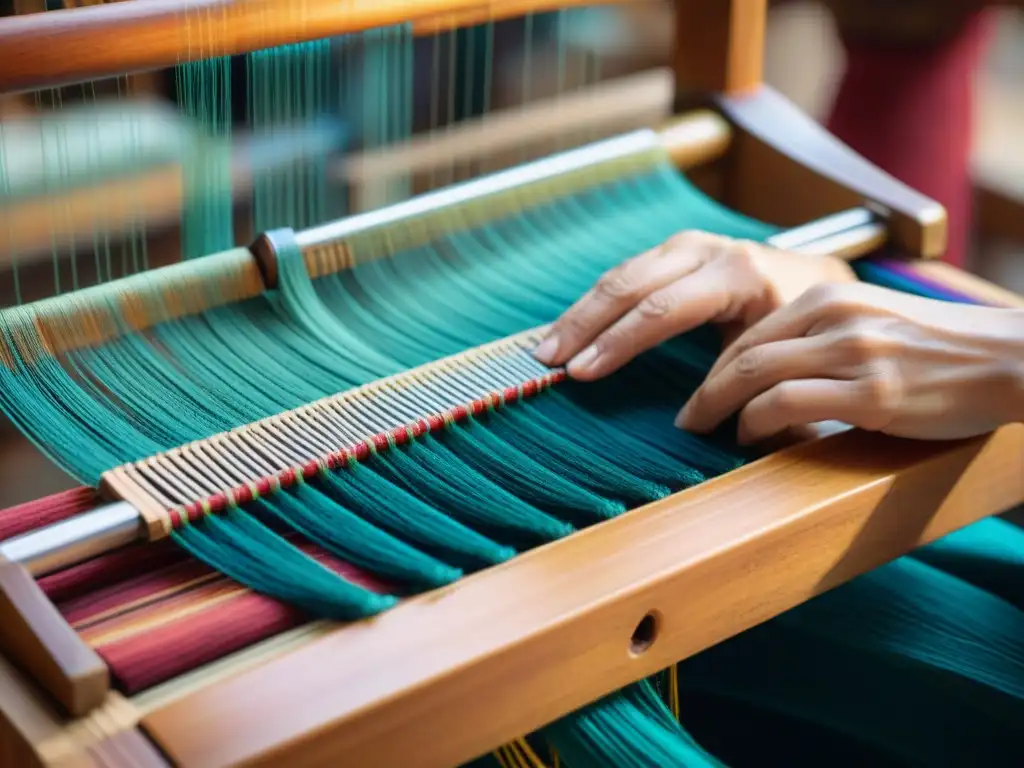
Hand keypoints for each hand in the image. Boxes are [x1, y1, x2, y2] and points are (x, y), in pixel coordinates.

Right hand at [532, 230, 856, 379]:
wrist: (820, 284)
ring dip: (580, 314)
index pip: (662, 310)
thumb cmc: (800, 331)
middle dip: (584, 326)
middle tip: (547, 361)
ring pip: (620, 276)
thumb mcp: (780, 357)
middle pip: (630, 285)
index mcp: (737, 274)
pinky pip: (625, 275)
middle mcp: (708, 250)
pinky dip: (594, 305)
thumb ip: (741, 386)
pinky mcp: (673, 250)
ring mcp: (688, 245)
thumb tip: (696, 429)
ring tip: (545, 349)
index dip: (617, 343)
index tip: (580, 374)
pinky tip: (569, 331)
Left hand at [679, 281, 1023, 443]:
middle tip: (685, 420)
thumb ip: (822, 335)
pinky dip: (756, 422)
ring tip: (705, 432)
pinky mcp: (873, 392)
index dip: (714, 367)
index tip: (699, 393)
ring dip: (719, 409)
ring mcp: (854, 352)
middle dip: (704, 391)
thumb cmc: (940, 349)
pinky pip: (788, 403)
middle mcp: (836, 316)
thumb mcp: (873, 322)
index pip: (750, 332)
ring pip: (755, 376)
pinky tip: (748, 438)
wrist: (1012, 357)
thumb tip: (768, 372)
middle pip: (741, 353)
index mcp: (831, 296)